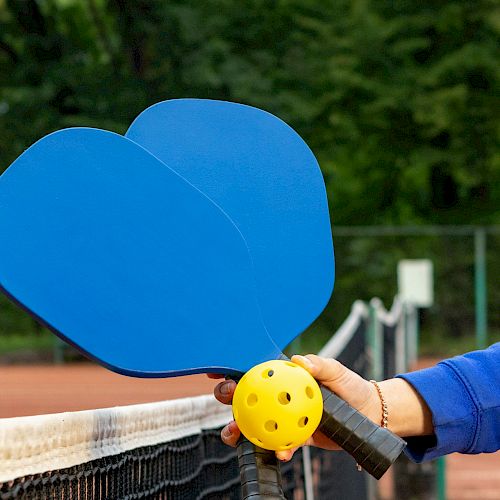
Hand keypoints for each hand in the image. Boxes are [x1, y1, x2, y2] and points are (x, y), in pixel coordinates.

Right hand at [209, 354, 380, 460]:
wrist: (368, 415)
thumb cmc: (350, 386)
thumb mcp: (337, 371)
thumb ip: (320, 365)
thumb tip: (299, 360)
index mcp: (285, 378)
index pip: (256, 371)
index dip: (235, 369)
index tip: (218, 369)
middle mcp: (280, 397)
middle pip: (247, 396)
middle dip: (229, 396)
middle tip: (226, 397)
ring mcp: (284, 418)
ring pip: (254, 423)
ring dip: (240, 429)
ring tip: (234, 433)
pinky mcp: (294, 438)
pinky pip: (280, 444)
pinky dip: (276, 449)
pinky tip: (278, 452)